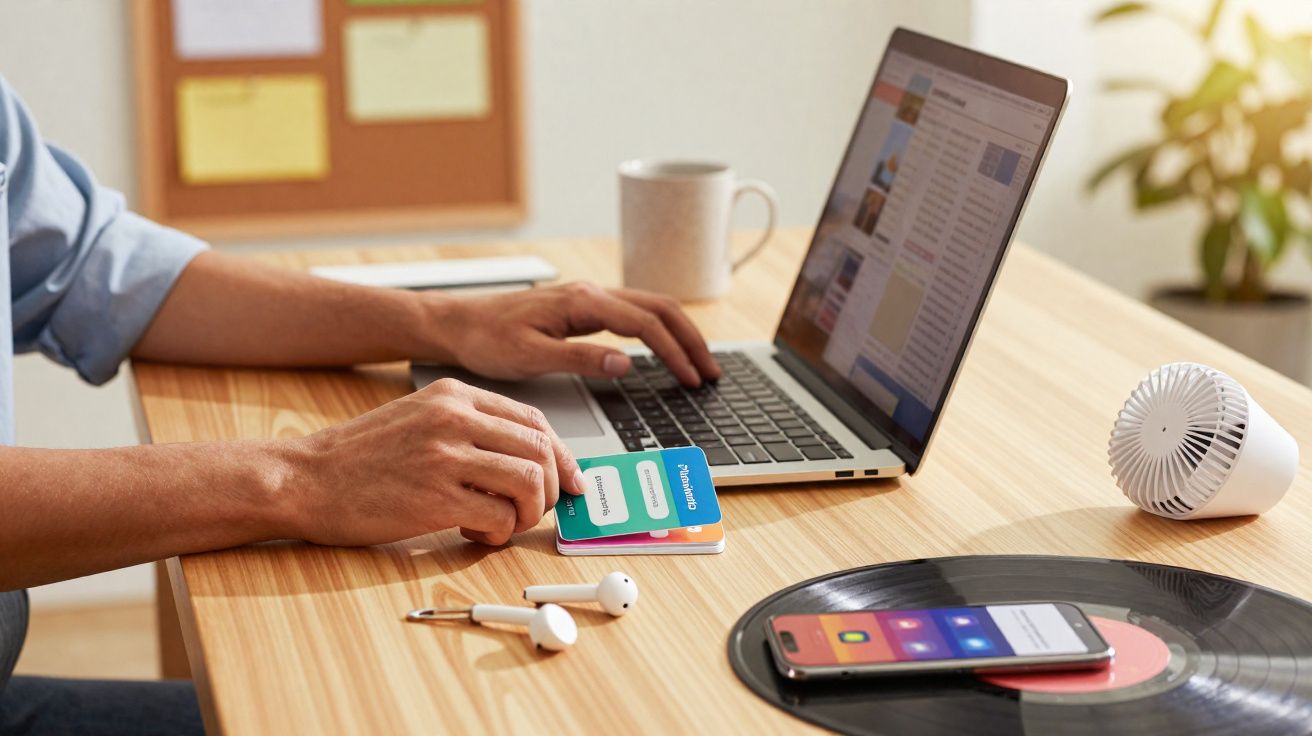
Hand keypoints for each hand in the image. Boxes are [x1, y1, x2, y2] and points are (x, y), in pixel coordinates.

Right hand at [288, 378, 583, 546]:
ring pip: (529, 481)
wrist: (303, 478)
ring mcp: (445, 456)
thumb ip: (471, 429)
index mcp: (454, 395)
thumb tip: (529, 459)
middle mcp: (454, 418)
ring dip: (528, 512)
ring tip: (503, 522)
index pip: (535, 420)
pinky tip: (475, 531)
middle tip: (533, 510)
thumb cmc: (359, 457)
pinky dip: (499, 531)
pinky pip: (498, 515)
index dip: (562, 456)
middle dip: (550, 488)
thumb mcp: (419, 419)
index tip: (569, 482)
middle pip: (541, 450)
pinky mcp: (434, 497)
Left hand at [430, 283, 720, 386]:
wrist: (457, 323)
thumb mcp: (531, 357)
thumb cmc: (486, 340)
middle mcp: (591, 294)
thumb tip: (626, 364)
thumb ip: (581, 359)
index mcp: (582, 303)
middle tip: (712, 372)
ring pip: (651, 308)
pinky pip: (634, 314)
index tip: (692, 379)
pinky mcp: (583, 308)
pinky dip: (660, 331)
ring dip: (679, 333)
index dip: (675, 353)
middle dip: (691, 339)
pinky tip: (665, 350)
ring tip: (699, 364)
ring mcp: (589, 298)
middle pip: (660, 308)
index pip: (646, 325)